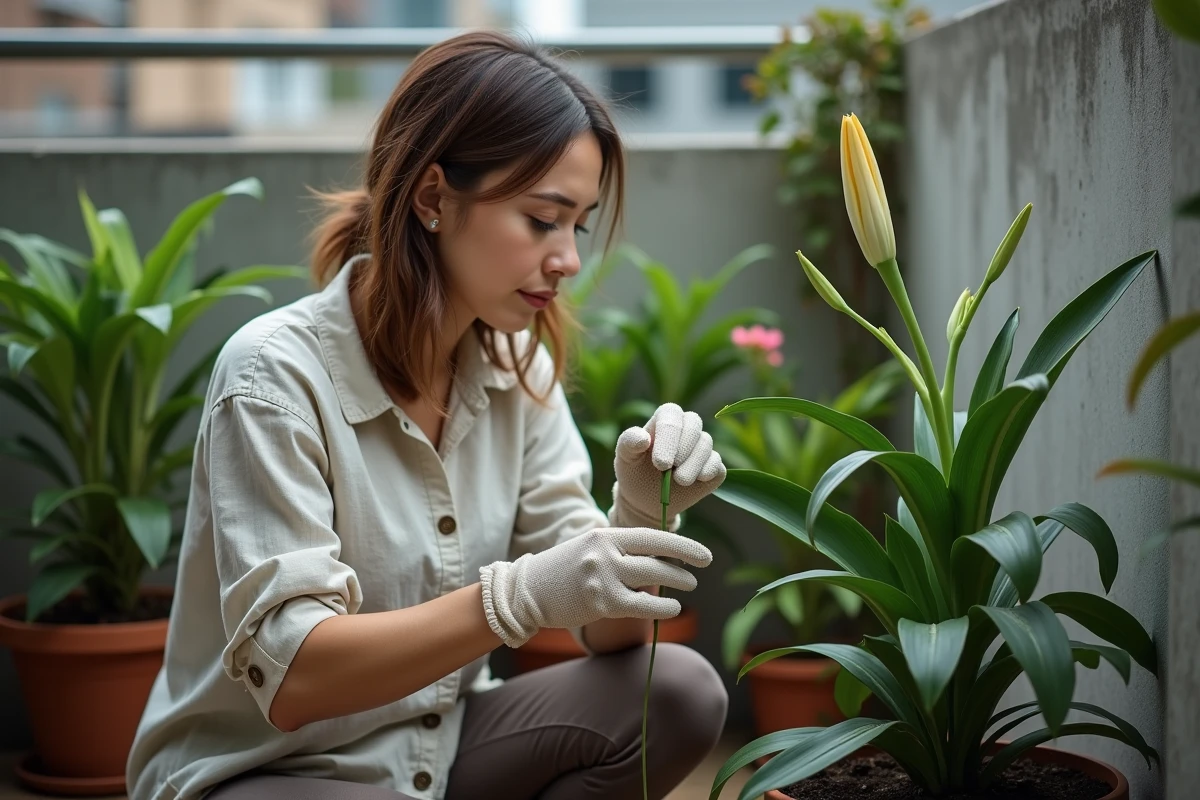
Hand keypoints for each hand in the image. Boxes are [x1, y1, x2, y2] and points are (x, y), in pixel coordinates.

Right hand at [478, 527, 711, 647]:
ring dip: (678, 584)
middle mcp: (605, 552)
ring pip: (652, 579)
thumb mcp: (592, 548)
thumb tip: (662, 557)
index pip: (653, 536)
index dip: (683, 546)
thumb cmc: (565, 570)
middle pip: (657, 558)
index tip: (704, 555)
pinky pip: (642, 605)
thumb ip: (622, 549)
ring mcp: (602, 577)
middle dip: (683, 567)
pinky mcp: (601, 602)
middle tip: (698, 573)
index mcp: (604, 534)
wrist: (528, 591)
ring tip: (689, 588)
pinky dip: (662, 607)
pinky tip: (673, 608)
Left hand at [610, 403, 725, 529]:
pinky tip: (696, 481)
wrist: (645, 500)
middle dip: (682, 447)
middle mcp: (686, 428)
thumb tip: (643, 439)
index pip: (671, 414)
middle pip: (694, 423)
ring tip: (679, 480)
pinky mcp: (713, 467)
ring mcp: (701, 447)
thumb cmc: (634, 472)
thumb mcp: (625, 457)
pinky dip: (708, 472)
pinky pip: (717, 464)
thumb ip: (628, 443)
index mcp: (664, 419)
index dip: (668, 435)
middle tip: (668, 469)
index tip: (660, 463)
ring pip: (706, 444)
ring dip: (693, 464)